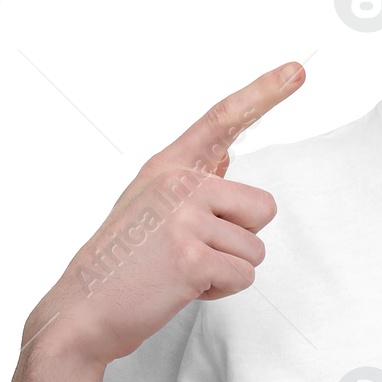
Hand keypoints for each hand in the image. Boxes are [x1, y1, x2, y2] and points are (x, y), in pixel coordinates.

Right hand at [25, 61, 304, 366]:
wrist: (82, 311)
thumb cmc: (122, 264)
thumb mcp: (149, 206)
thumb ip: (191, 181)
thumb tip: (226, 153)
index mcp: (168, 167)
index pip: (223, 119)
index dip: (265, 93)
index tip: (299, 70)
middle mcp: (178, 184)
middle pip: (263, 208)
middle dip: (241, 239)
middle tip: (193, 251)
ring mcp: (184, 219)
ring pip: (255, 248)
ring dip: (228, 269)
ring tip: (182, 270)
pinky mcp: (192, 258)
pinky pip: (244, 275)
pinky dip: (221, 290)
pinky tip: (183, 288)